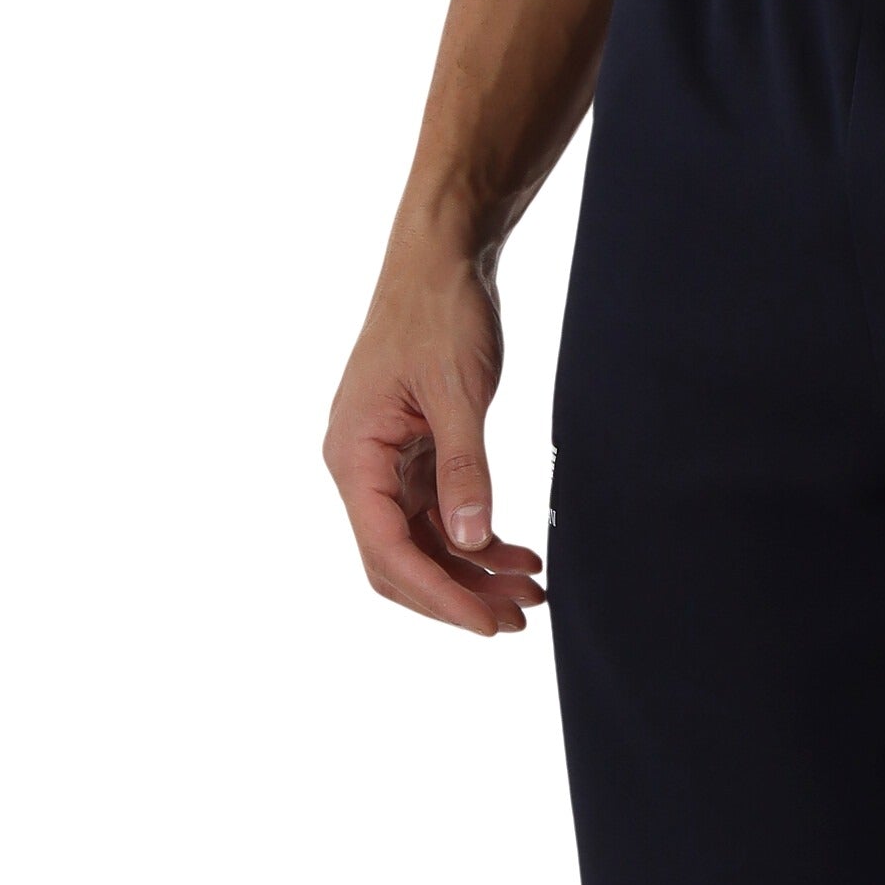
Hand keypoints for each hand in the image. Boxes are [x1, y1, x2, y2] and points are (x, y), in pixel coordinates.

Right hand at [323, 251, 545, 636]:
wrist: (443, 260)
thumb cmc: (438, 311)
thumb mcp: (456, 392)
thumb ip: (464, 470)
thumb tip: (469, 541)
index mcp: (353, 455)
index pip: (389, 551)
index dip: (439, 595)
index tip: (488, 624)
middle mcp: (361, 468)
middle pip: (401, 562)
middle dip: (458, 595)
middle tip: (518, 619)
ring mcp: (388, 466)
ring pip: (426, 546)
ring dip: (476, 574)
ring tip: (532, 591)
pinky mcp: (415, 459)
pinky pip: (442, 519)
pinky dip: (479, 541)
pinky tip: (520, 556)